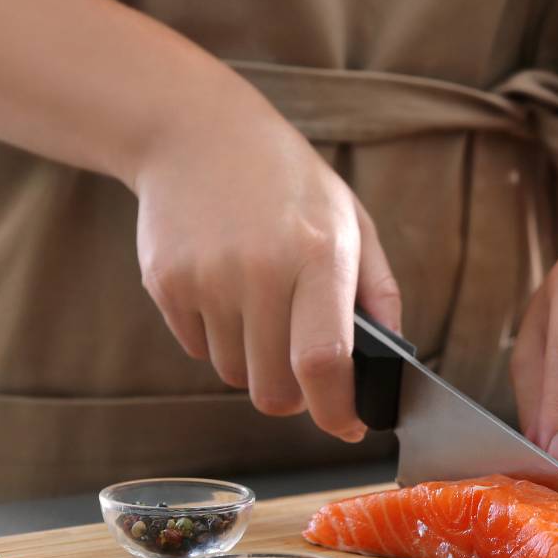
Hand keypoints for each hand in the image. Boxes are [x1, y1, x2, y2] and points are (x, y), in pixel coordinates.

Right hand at [130, 75, 401, 441]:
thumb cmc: (287, 182)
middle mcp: (259, 269)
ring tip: (260, 307)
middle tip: (303, 370)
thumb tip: (392, 363)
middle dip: (294, 397)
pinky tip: (223, 285)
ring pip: (234, 374)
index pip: (323, 360)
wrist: (195, 132)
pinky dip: (216, 337)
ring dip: (253, 362)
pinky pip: (197, 348)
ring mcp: (206, 277)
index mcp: (317, 253)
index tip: (348, 425)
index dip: (336, 410)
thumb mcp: (350, 219)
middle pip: (274, 388)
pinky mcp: (165, 282)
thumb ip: (378, 293)